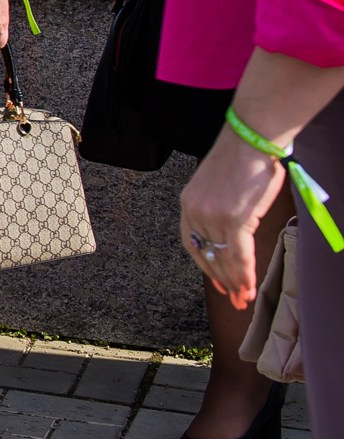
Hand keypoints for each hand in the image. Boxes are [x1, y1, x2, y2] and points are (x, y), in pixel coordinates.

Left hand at [182, 132, 289, 306]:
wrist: (250, 139)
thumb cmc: (242, 159)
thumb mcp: (221, 187)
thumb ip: (220, 209)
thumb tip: (235, 232)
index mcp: (188, 203)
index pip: (192, 243)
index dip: (205, 265)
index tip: (217, 281)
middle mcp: (195, 211)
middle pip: (208, 255)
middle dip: (222, 280)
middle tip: (236, 299)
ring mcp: (212, 216)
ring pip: (225, 258)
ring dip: (236, 282)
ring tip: (245, 299)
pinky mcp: (233, 218)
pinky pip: (239, 254)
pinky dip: (245, 273)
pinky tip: (249, 286)